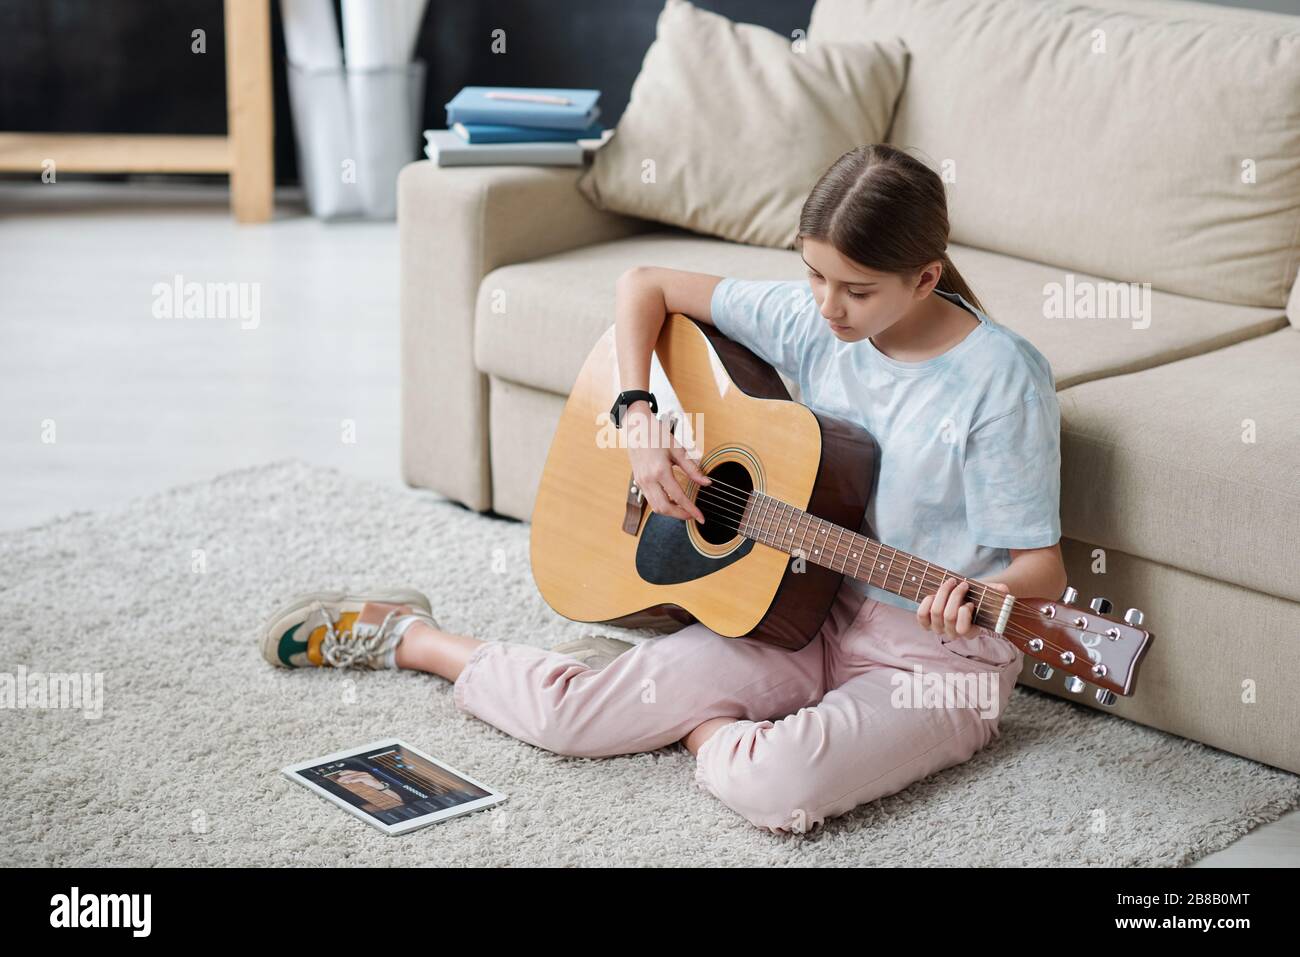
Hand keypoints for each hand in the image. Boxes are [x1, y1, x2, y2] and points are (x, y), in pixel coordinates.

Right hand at [624, 401, 710, 522]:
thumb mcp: (678, 450)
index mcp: (660, 471)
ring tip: (684, 509)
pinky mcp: (638, 482)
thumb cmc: (657, 434)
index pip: (678, 497)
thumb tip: (707, 483)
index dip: (691, 509)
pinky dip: (662, 505)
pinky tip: (672, 501)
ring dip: (670, 512)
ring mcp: (641, 482)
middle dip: (680, 515)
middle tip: (693, 515)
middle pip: (664, 508)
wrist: (636, 427)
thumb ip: (692, 469)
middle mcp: (648, 479)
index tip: (701, 517)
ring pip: (655, 507)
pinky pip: (650, 500)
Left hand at [916, 578, 1008, 638]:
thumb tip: (1004, 589)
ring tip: (951, 582)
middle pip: (949, 616)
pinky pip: (922, 615)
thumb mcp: (987, 594)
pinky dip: (926, 602)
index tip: (971, 602)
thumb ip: (996, 592)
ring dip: (943, 593)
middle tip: (962, 584)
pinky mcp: (926, 623)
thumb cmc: (976, 597)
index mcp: (971, 632)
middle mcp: (953, 633)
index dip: (965, 613)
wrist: (961, 597)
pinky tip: (934, 594)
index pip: (963, 628)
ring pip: (936, 612)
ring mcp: (938, 629)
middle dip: (955, 595)